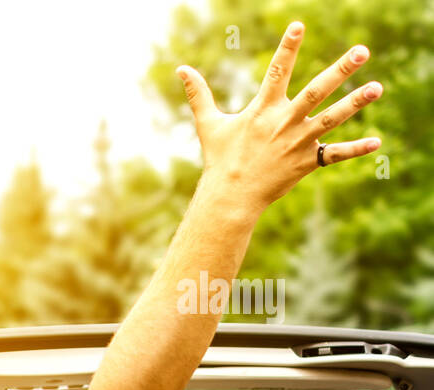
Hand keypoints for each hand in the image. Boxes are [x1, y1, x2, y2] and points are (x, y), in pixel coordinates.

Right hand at [178, 21, 381, 211]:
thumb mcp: (208, 124)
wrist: (230, 197)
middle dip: (339, 71)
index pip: (277, 71)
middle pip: (316, 91)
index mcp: (262, 110)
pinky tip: (377, 143)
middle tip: (361, 51)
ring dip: (355, 103)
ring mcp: (297, 142)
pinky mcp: (306, 162)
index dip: (287, 48)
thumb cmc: (219, 159)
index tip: (299, 25)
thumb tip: (180, 69)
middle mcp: (283, 123)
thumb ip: (199, 94)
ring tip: (378, 87)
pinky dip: (356, 150)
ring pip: (331, 119)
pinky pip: (334, 155)